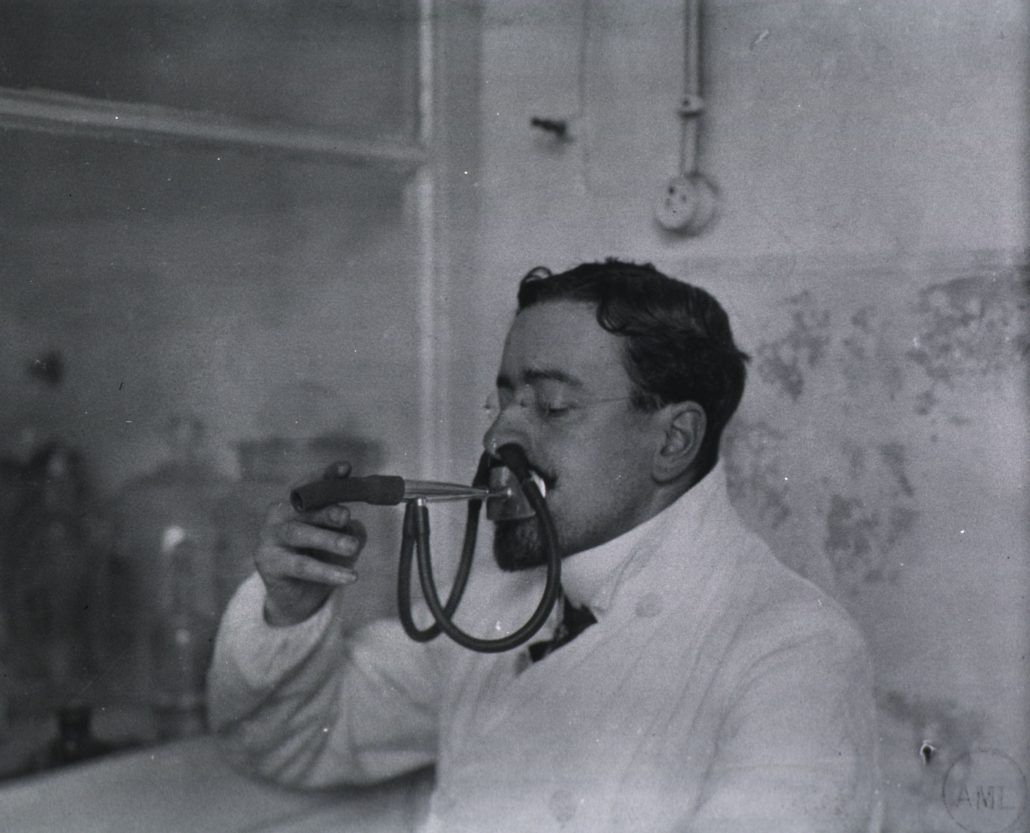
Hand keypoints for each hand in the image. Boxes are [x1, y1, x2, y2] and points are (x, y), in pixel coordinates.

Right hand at [255, 461, 366, 626]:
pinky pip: (300, 566)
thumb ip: (346, 528)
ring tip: (353, 548)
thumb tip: (353, 525)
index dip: (326, 475)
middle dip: (326, 510)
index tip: (345, 469)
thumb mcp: (339, 538)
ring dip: (328, 539)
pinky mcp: (267, 561)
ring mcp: (270, 536)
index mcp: (297, 501)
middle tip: (346, 516)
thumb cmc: (322, 556)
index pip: (311, 484)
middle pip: (303, 507)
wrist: (299, 595)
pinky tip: (349, 576)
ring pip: (299, 534)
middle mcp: (280, 513)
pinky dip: (327, 571)